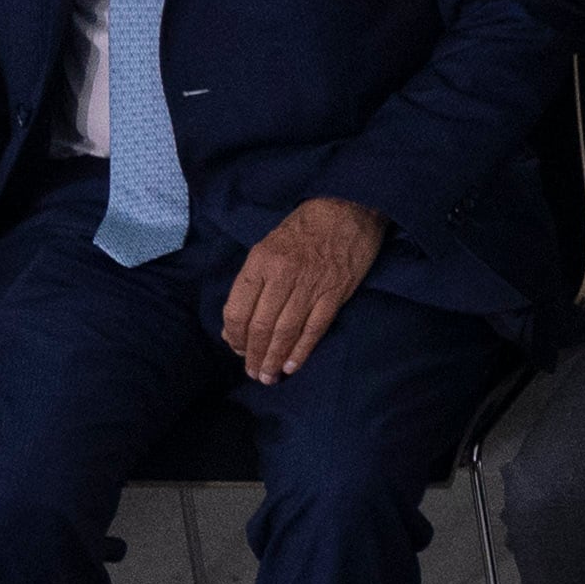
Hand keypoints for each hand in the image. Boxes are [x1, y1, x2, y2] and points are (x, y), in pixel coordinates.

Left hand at [219, 195, 385, 385]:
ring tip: (269, 376)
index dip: (235, 337)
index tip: (237, 350)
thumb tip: (239, 323)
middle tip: (254, 374)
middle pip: (261, 327)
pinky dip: (301, 350)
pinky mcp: (335, 293)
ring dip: (275, 359)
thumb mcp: (269, 245)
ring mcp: (311, 285)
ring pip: (286, 332)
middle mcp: (282, 275)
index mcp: (260, 261)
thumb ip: (254, 281)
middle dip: (254, 355)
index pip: (238, 310)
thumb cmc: (305, 226)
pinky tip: (292, 365)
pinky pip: (314, 329)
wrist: (349, 207)